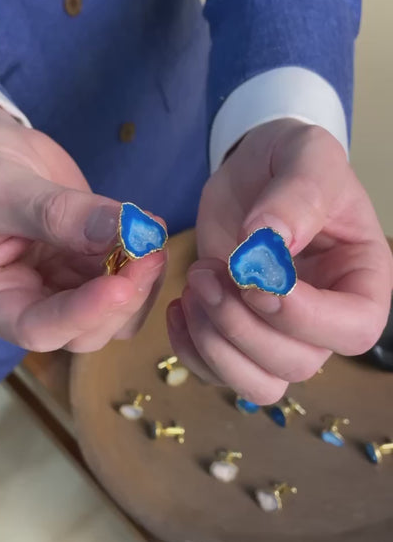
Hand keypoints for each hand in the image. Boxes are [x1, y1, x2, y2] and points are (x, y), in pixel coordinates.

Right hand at [0, 101, 165, 351]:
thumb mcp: (2, 187)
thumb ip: (55, 213)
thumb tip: (119, 231)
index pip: (38, 328)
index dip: (82, 315)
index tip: (119, 287)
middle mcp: (32, 302)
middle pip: (86, 330)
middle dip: (122, 299)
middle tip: (150, 255)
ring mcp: (65, 285)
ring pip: (115, 312)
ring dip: (140, 283)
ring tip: (152, 237)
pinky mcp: (90, 264)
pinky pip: (126, 278)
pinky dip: (143, 260)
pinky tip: (150, 229)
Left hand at [167, 119, 392, 402]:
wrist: (252, 173)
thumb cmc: (291, 162)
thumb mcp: (306, 156)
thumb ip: (297, 196)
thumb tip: (267, 243)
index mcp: (361, 281)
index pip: (354, 329)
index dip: (302, 316)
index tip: (254, 278)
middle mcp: (326, 320)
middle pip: (298, 364)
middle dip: (243, 326)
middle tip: (206, 273)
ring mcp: (282, 336)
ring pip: (259, 385)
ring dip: (216, 344)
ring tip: (194, 286)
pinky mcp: (240, 338)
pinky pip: (218, 375)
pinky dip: (191, 350)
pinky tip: (180, 305)